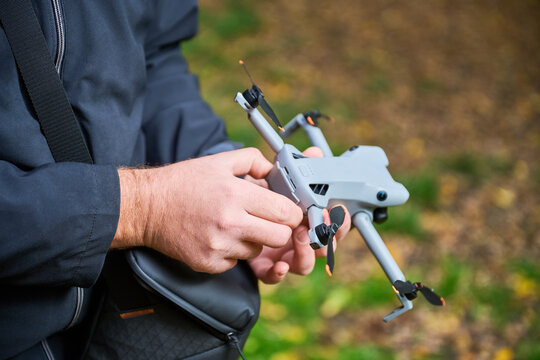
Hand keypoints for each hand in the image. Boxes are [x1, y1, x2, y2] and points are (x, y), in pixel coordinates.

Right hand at [113, 148, 302, 273]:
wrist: (147, 207)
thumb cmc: (183, 182)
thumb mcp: (219, 161)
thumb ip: (253, 160)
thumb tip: (275, 170)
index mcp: (235, 194)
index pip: (285, 213)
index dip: (292, 212)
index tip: (288, 210)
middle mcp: (229, 222)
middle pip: (279, 237)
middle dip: (279, 229)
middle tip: (268, 220)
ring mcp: (218, 246)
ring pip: (258, 251)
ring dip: (254, 240)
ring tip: (236, 225)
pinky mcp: (208, 263)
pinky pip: (236, 262)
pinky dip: (233, 252)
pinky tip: (219, 236)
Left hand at [247, 147, 351, 283]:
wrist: (211, 208)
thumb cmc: (244, 191)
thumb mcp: (268, 176)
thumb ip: (293, 166)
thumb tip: (314, 154)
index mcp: (302, 217)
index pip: (331, 221)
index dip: (339, 219)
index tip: (338, 211)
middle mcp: (295, 237)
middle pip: (324, 245)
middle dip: (328, 237)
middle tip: (322, 226)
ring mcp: (280, 253)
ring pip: (304, 264)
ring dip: (307, 253)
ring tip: (302, 239)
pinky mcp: (261, 264)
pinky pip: (273, 275)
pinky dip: (279, 273)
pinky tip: (279, 266)